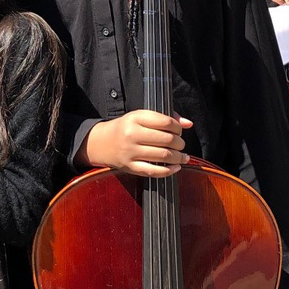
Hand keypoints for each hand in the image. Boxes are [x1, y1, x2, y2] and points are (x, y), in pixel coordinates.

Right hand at [77, 110, 192, 177]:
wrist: (100, 143)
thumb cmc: (125, 128)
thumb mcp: (140, 117)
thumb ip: (165, 117)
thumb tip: (188, 123)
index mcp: (135, 118)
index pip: (166, 122)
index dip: (178, 128)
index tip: (179, 131)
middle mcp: (132, 134)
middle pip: (167, 140)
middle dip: (180, 143)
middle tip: (180, 144)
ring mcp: (130, 152)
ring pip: (164, 156)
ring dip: (179, 157)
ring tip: (182, 156)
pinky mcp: (129, 166)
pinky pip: (154, 171)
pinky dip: (169, 171)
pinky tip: (175, 167)